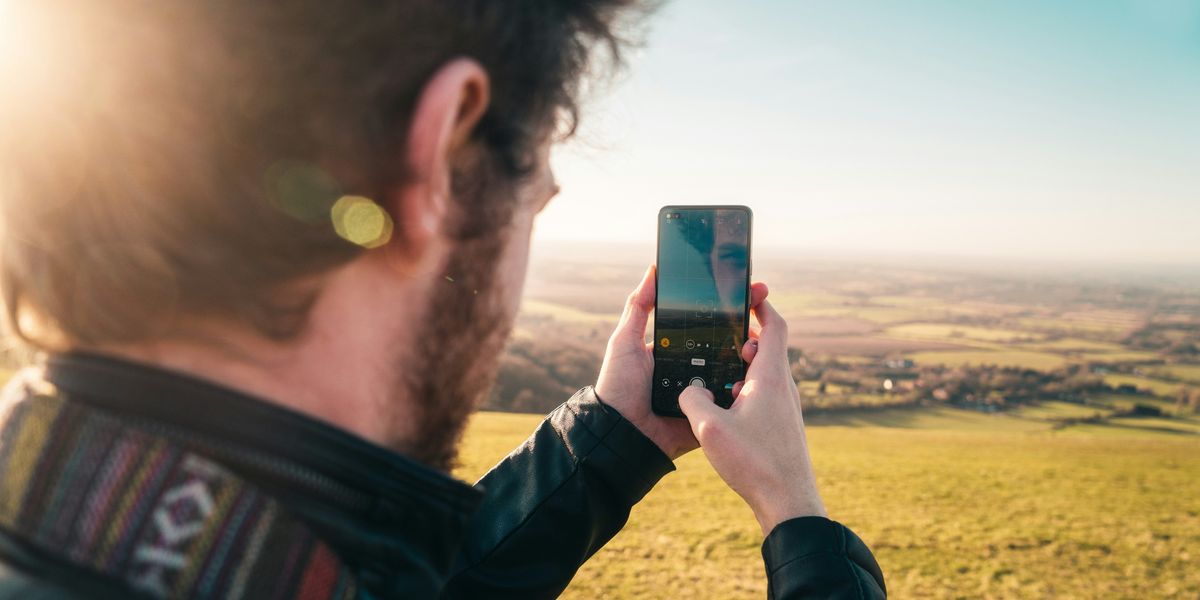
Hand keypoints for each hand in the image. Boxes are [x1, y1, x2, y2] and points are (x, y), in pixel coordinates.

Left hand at [595, 265, 767, 460]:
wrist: (620, 432)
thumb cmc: (618, 386)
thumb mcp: (625, 341)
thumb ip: (638, 307)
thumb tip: (653, 269)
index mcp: (679, 350)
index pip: (711, 324)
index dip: (732, 308)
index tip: (754, 289)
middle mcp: (695, 369)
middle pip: (729, 346)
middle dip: (750, 329)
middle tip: (766, 310)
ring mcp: (706, 392)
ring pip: (736, 372)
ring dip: (752, 358)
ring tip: (760, 343)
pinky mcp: (712, 415)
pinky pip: (733, 402)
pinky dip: (745, 390)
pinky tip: (758, 374)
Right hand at [678, 298, 826, 535]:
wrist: (788, 503)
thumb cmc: (754, 463)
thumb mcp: (710, 429)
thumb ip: (693, 400)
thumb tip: (690, 390)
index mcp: (771, 377)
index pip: (774, 326)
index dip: (761, 305)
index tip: (747, 292)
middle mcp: (783, 387)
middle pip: (768, 347)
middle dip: (744, 338)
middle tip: (720, 338)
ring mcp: (786, 407)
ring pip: (765, 373)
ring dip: (743, 366)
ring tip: (717, 374)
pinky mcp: (783, 425)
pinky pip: (764, 394)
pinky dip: (746, 388)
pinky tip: (725, 407)